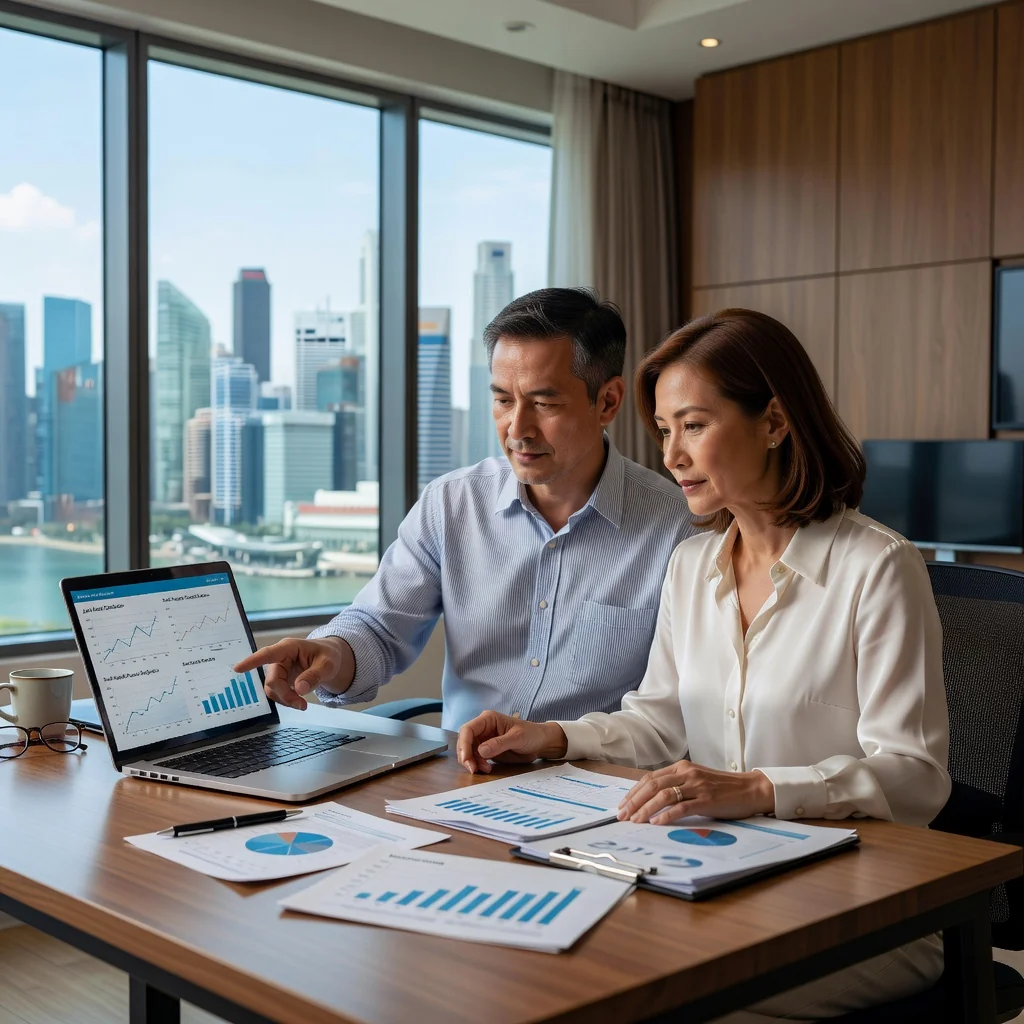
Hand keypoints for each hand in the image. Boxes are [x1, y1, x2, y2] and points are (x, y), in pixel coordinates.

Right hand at [233, 637, 353, 709]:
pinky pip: (277, 693)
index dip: (253, 661)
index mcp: (289, 647)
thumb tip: (299, 689)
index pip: (268, 654)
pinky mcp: (280, 680)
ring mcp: (279, 669)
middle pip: (273, 680)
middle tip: (302, 705)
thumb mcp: (328, 664)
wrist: (330, 659)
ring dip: (285, 700)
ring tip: (303, 705)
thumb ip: (314, 675)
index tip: (238, 668)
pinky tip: (298, 702)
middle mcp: (280, 658)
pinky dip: (286, 700)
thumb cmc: (328, 656)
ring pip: (272, 689)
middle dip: (285, 695)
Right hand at [456, 711, 567, 773]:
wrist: (541, 743)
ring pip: (468, 751)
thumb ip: (499, 744)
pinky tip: (486, 769)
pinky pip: (476, 758)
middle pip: (464, 741)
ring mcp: (484, 739)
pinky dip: (477, 765)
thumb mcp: (517, 738)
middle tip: (473, 769)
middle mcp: (483, 728)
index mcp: (488, 719)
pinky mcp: (487, 750)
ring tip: (485, 769)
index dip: (464, 744)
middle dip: (465, 756)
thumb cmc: (531, 734)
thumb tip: (480, 751)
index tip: (466, 759)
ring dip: (472, 762)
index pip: (468, 730)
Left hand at [617, 761, 775, 823]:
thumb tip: (651, 800)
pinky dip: (667, 815)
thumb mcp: (695, 780)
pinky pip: (682, 807)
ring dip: (646, 809)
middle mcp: (686, 773)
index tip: (623, 805)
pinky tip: (657, 823)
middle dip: (634, 801)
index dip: (634, 792)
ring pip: (664, 795)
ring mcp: (696, 786)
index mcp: (681, 767)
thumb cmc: (722, 788)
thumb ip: (676, 785)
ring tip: (636, 821)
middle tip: (623, 815)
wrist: (750, 789)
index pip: (650, 778)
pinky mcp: (707, 800)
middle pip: (652, 785)